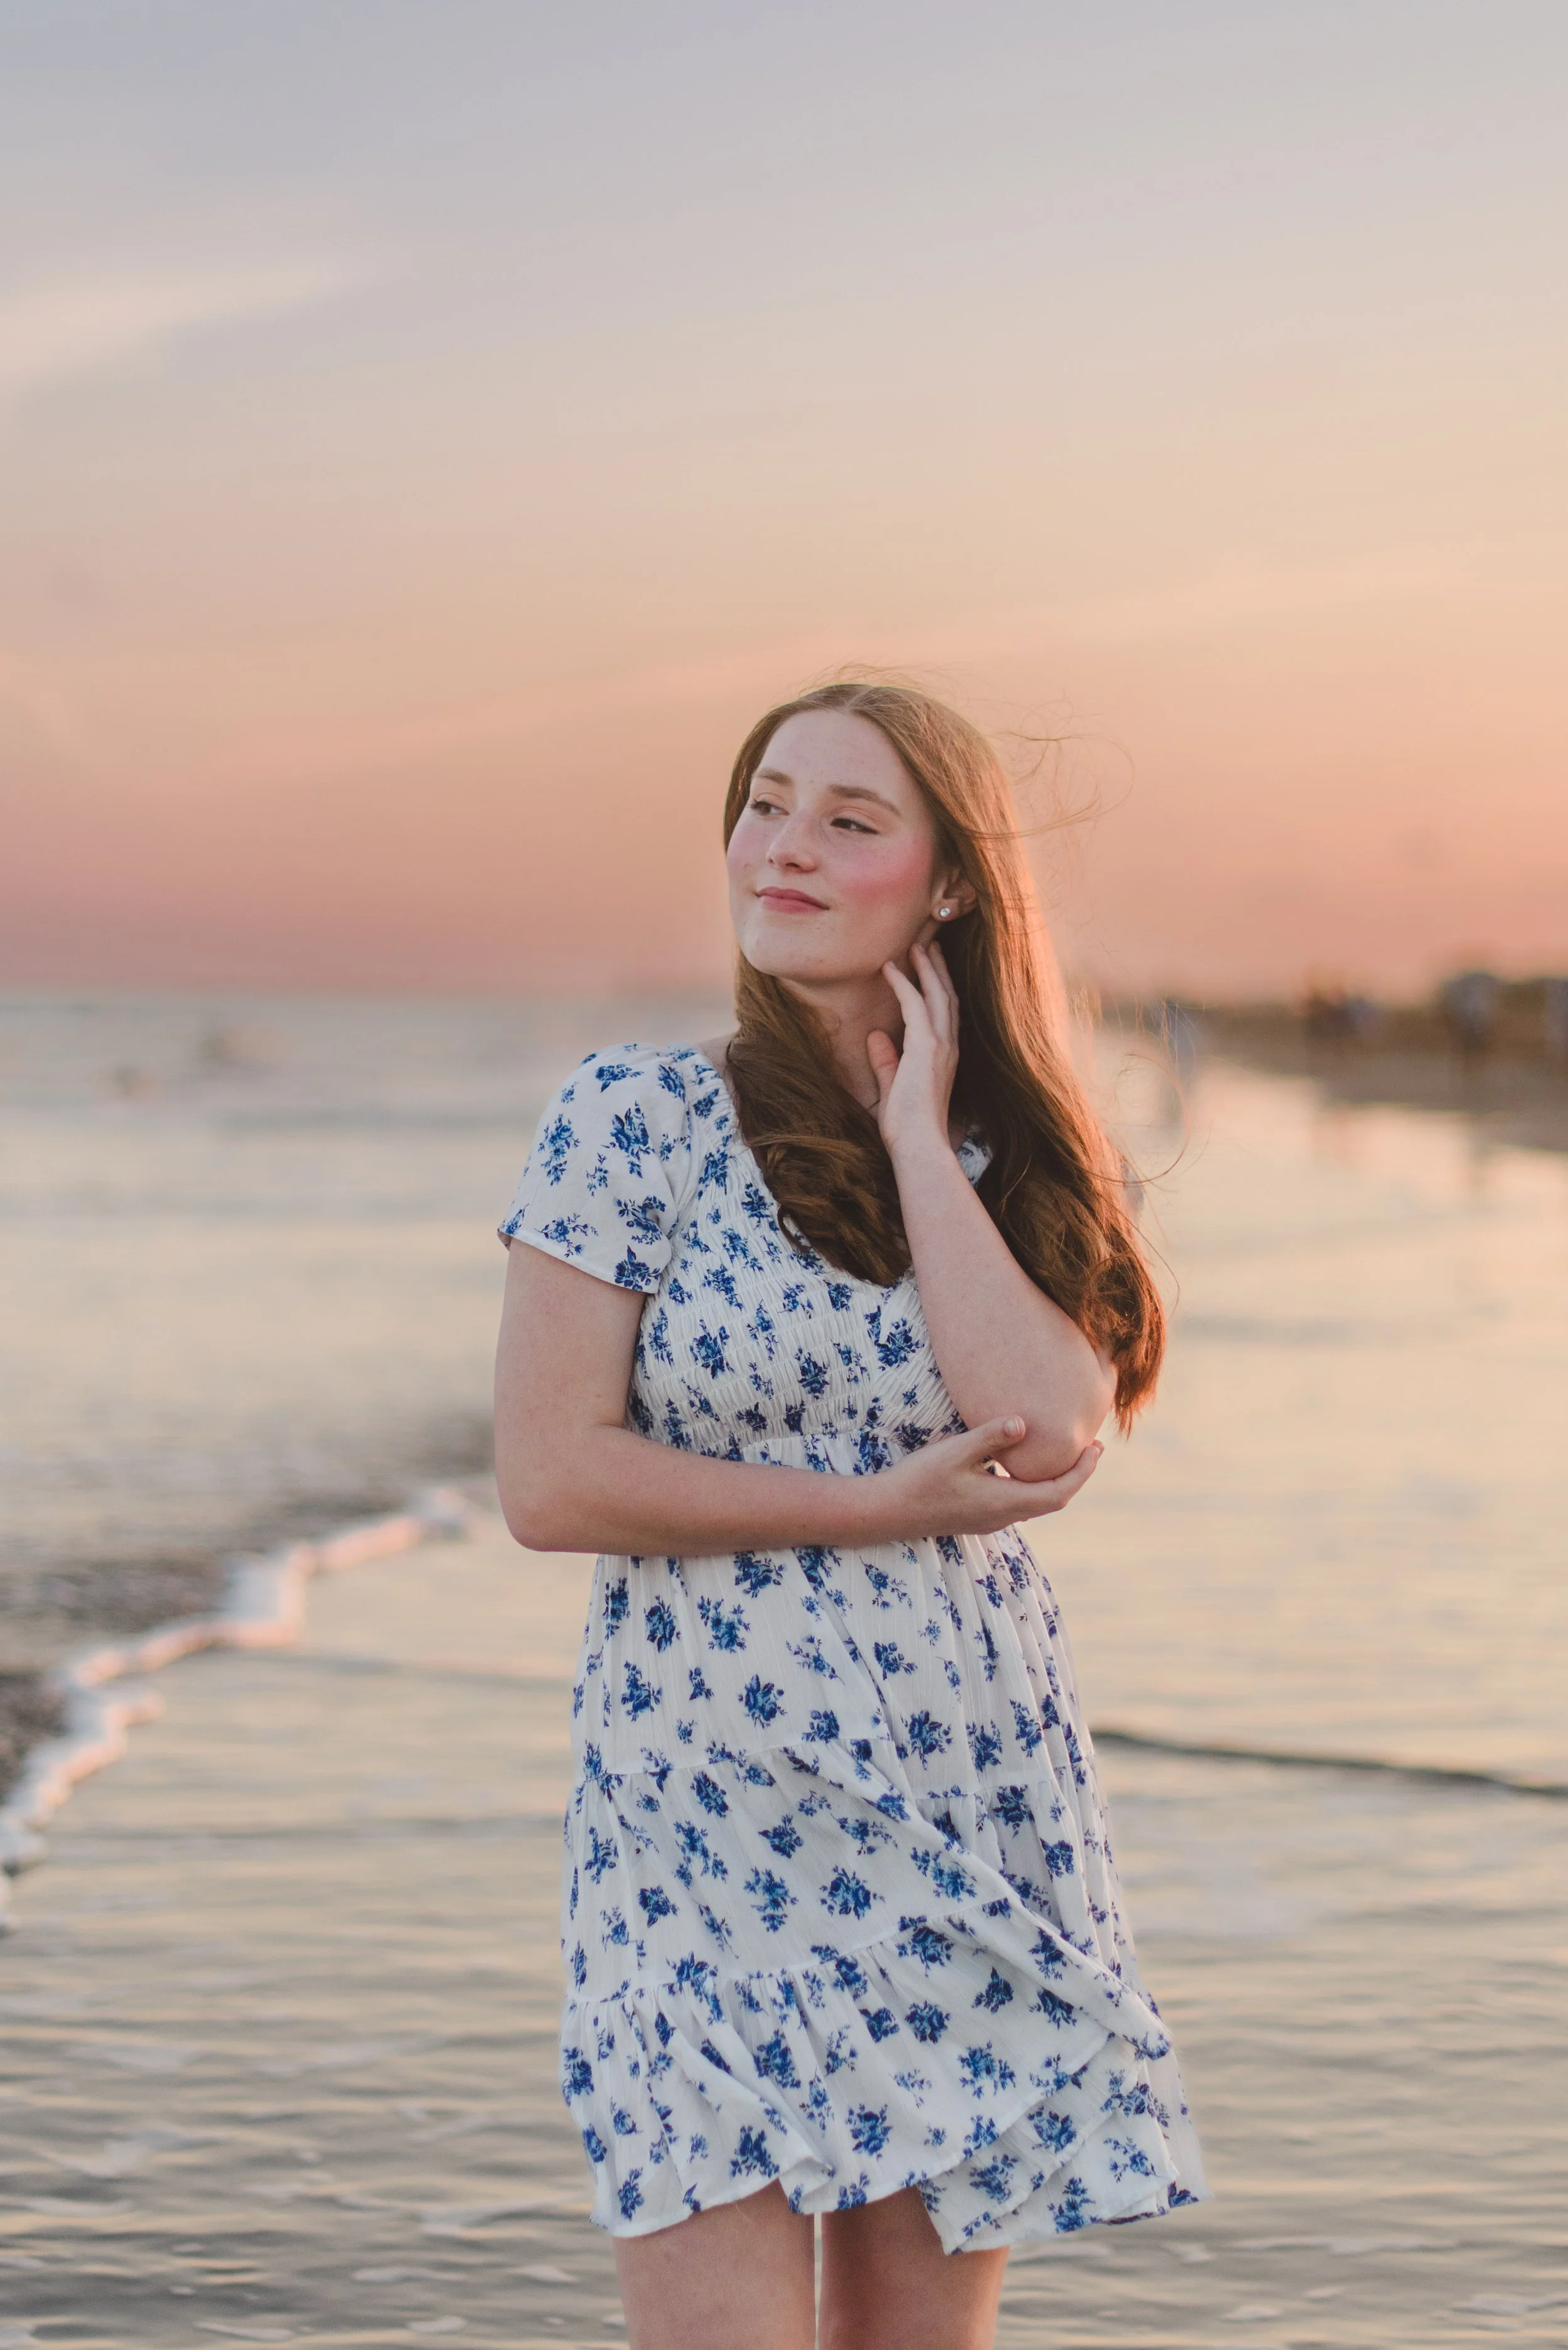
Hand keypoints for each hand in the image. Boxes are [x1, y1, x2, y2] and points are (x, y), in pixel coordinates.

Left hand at [867, 939, 960, 1163]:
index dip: (940, 988)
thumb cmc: (908, 1127)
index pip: (946, 1014)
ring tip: (914, 946)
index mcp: (946, 1057)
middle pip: (947, 997)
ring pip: (937, 995)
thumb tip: (875, 1036)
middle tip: (928, 946)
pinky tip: (890, 969)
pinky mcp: (926, 1047)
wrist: (920, 1145)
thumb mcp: (893, 1088)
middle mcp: (949, 1047)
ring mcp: (941, 1046)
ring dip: (925, 968)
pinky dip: (903, 984)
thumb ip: (886, 1061)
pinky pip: (915, 1005)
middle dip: (938, 970)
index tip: (930, 967)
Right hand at [869, 1417, 1102, 1541]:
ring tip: (1065, 1454)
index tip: (1097, 1447)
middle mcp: (1002, 1516)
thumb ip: (989, 1437)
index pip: (1059, 1492)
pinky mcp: (976, 1516)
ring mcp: (989, 1519)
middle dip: (1076, 1474)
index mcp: (1004, 1502)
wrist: (885, 1513)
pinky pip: (1019, 1502)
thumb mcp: (954, 1452)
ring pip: (1036, 1503)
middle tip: (1091, 1448)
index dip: (1083, 1472)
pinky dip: (1034, 1485)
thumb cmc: (919, 1481)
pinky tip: (1023, 1466)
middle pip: (1053, 1500)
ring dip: (1055, 1480)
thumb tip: (1025, 1423)